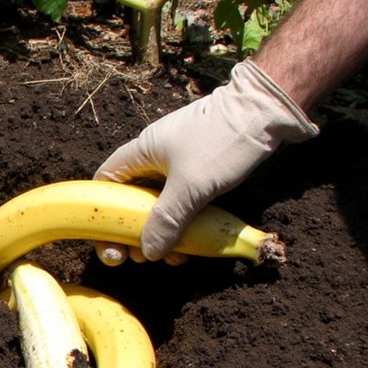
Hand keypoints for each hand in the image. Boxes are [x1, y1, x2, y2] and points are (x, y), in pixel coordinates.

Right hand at [93, 59, 318, 261]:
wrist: (267, 110)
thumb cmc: (223, 141)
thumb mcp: (191, 186)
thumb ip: (166, 220)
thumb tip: (148, 253)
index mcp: (140, 153)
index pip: (104, 184)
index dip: (99, 214)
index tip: (109, 241)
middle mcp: (153, 157)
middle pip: (129, 201)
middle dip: (132, 233)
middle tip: (139, 257)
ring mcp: (177, 163)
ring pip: (157, 205)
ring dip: (161, 233)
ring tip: (173, 257)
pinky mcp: (199, 168)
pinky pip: (180, 202)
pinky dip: (182, 224)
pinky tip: (192, 244)